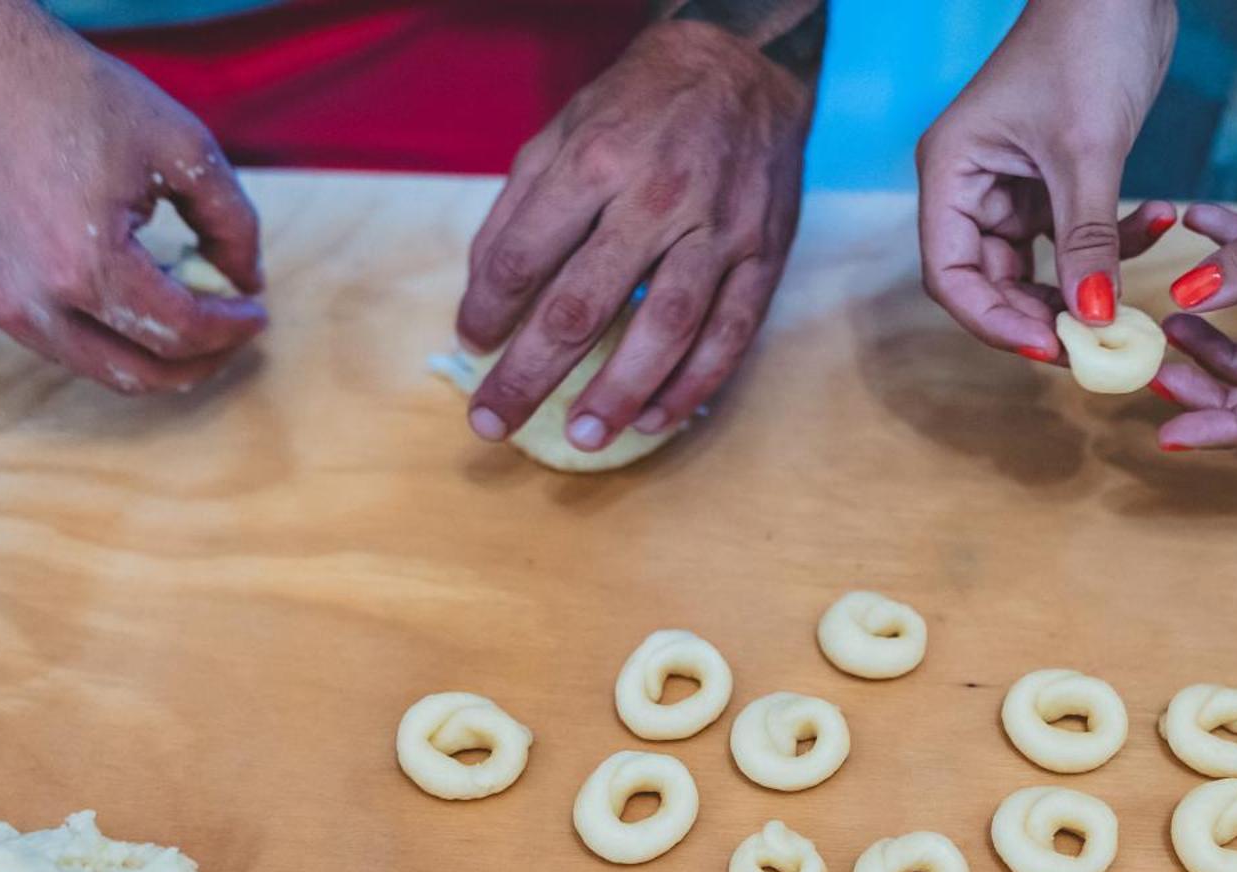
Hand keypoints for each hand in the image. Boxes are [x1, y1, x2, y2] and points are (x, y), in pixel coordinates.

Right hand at [0, 9, 265, 393]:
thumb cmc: (67, 90)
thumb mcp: (180, 144)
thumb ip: (232, 221)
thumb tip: (248, 281)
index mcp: (83, 266)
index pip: (180, 333)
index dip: (231, 329)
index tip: (256, 311)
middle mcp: (29, 301)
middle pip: (138, 375)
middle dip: (199, 363)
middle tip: (230, 334)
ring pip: (93, 366)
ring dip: (149, 354)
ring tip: (188, 315)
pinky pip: (52, 339)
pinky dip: (101, 333)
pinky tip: (129, 295)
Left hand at [457, 20, 811, 449]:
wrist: (745, 68)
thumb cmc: (640, 107)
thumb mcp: (563, 130)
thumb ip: (519, 210)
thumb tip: (483, 297)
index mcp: (594, 162)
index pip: (524, 256)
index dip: (488, 309)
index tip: (472, 343)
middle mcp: (656, 199)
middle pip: (582, 305)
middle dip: (530, 373)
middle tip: (493, 421)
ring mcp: (717, 230)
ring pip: (665, 328)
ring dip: (619, 392)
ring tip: (582, 438)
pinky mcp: (764, 255)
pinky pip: (730, 334)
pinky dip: (693, 384)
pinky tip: (656, 418)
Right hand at [917, 0, 1177, 361]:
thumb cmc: (1087, 42)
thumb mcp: (1088, 150)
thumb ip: (1086, 239)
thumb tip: (1092, 318)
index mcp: (951, 173)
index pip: (951, 274)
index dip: (992, 321)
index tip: (1048, 347)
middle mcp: (971, 185)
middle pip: (991, 282)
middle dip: (1045, 313)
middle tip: (1099, 345)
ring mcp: (1012, 185)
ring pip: (1038, 267)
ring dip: (1086, 285)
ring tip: (1133, 302)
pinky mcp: (1054, 180)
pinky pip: (1076, 236)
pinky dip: (1115, 240)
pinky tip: (1160, 218)